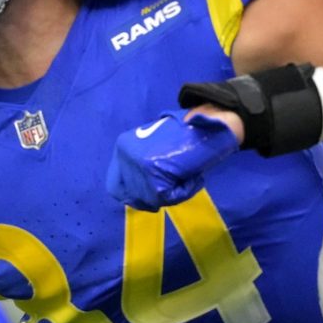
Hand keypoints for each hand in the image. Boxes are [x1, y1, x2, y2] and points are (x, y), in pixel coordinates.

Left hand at [106, 109, 239, 211]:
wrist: (208, 124)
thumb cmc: (188, 135)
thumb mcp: (157, 149)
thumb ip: (144, 167)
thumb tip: (138, 199)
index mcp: (123, 146)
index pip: (114, 184)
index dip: (131, 195)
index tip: (149, 196)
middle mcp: (125, 155)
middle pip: (132, 195)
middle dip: (153, 197)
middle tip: (173, 189)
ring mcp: (138, 164)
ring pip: (151, 199)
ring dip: (172, 194)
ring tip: (187, 177)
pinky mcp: (153, 174)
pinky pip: (168, 198)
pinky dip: (185, 191)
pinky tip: (194, 177)